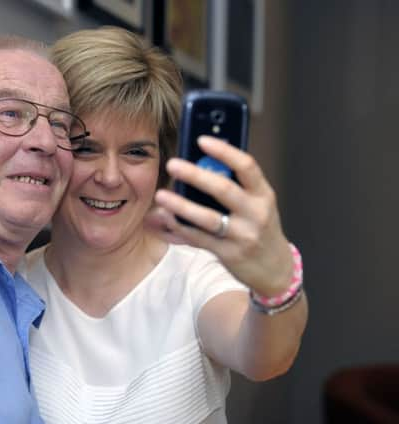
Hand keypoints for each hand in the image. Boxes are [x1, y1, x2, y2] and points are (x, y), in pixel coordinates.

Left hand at [146, 136, 292, 295]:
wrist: (275, 268)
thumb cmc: (258, 227)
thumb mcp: (256, 203)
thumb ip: (233, 185)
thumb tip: (197, 163)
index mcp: (263, 194)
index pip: (246, 167)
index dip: (224, 151)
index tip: (201, 140)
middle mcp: (256, 213)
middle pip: (223, 189)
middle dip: (195, 175)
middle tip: (172, 164)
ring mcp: (243, 235)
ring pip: (207, 218)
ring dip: (181, 206)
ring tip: (162, 195)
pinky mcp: (228, 254)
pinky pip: (199, 238)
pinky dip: (179, 228)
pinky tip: (165, 218)